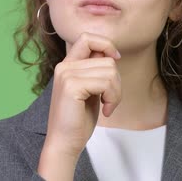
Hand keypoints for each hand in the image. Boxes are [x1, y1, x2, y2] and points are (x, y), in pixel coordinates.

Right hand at [43, 32, 122, 158]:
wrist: (64, 143)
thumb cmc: (78, 120)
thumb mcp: (90, 90)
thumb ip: (95, 70)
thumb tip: (111, 54)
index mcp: (67, 65)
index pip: (87, 38)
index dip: (106, 44)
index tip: (115, 60)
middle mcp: (64, 66)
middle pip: (106, 59)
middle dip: (117, 81)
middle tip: (110, 100)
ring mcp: (66, 75)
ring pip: (110, 70)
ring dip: (116, 92)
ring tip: (107, 106)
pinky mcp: (71, 86)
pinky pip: (105, 82)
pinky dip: (112, 98)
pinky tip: (105, 110)